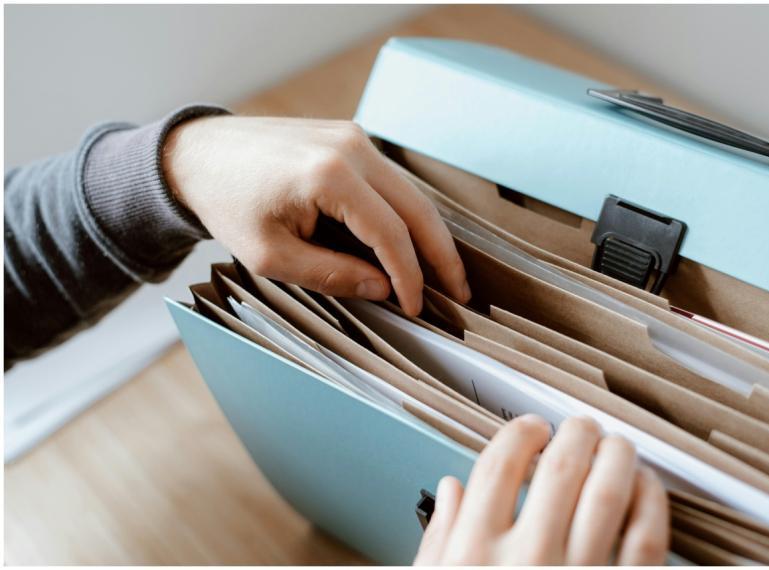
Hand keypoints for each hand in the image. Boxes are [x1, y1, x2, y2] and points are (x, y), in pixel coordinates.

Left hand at [163, 116, 469, 314]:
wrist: (198, 154)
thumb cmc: (227, 204)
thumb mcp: (271, 256)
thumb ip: (332, 274)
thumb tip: (383, 288)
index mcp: (330, 176)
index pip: (391, 234)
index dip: (410, 276)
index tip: (416, 307)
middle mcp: (351, 148)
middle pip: (417, 209)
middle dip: (442, 255)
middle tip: (461, 293)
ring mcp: (353, 138)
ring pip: (411, 193)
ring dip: (429, 235)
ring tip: (445, 273)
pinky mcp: (349, 138)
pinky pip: (391, 182)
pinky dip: (406, 215)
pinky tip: (413, 243)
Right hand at [415, 415, 669, 564]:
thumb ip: (440, 540)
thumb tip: (450, 489)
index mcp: (474, 556)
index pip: (500, 464)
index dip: (520, 433)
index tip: (531, 429)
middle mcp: (528, 561)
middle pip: (561, 467)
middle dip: (575, 434)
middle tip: (580, 428)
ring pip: (610, 491)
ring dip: (617, 455)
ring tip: (615, 445)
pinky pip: (648, 537)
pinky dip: (651, 501)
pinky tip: (644, 488)